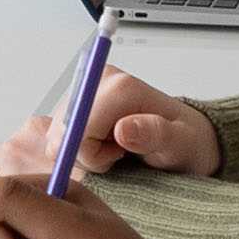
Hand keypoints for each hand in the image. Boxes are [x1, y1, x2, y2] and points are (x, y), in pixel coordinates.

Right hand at [0, 65, 215, 181]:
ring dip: (80, 155)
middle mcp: (94, 81)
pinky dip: (75, 152)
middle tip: (117, 156)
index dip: (91, 155)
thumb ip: (154, 134)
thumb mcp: (181, 144)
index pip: (75, 129)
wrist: (184, 139)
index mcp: (118, 85)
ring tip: (113, 153)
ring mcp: (80, 93)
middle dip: (83, 156)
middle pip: (58, 134)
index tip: (119, 157)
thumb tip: (124, 128)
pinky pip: (55, 139)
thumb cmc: (185, 142)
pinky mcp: (72, 107)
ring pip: (53, 139)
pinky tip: (100, 150)